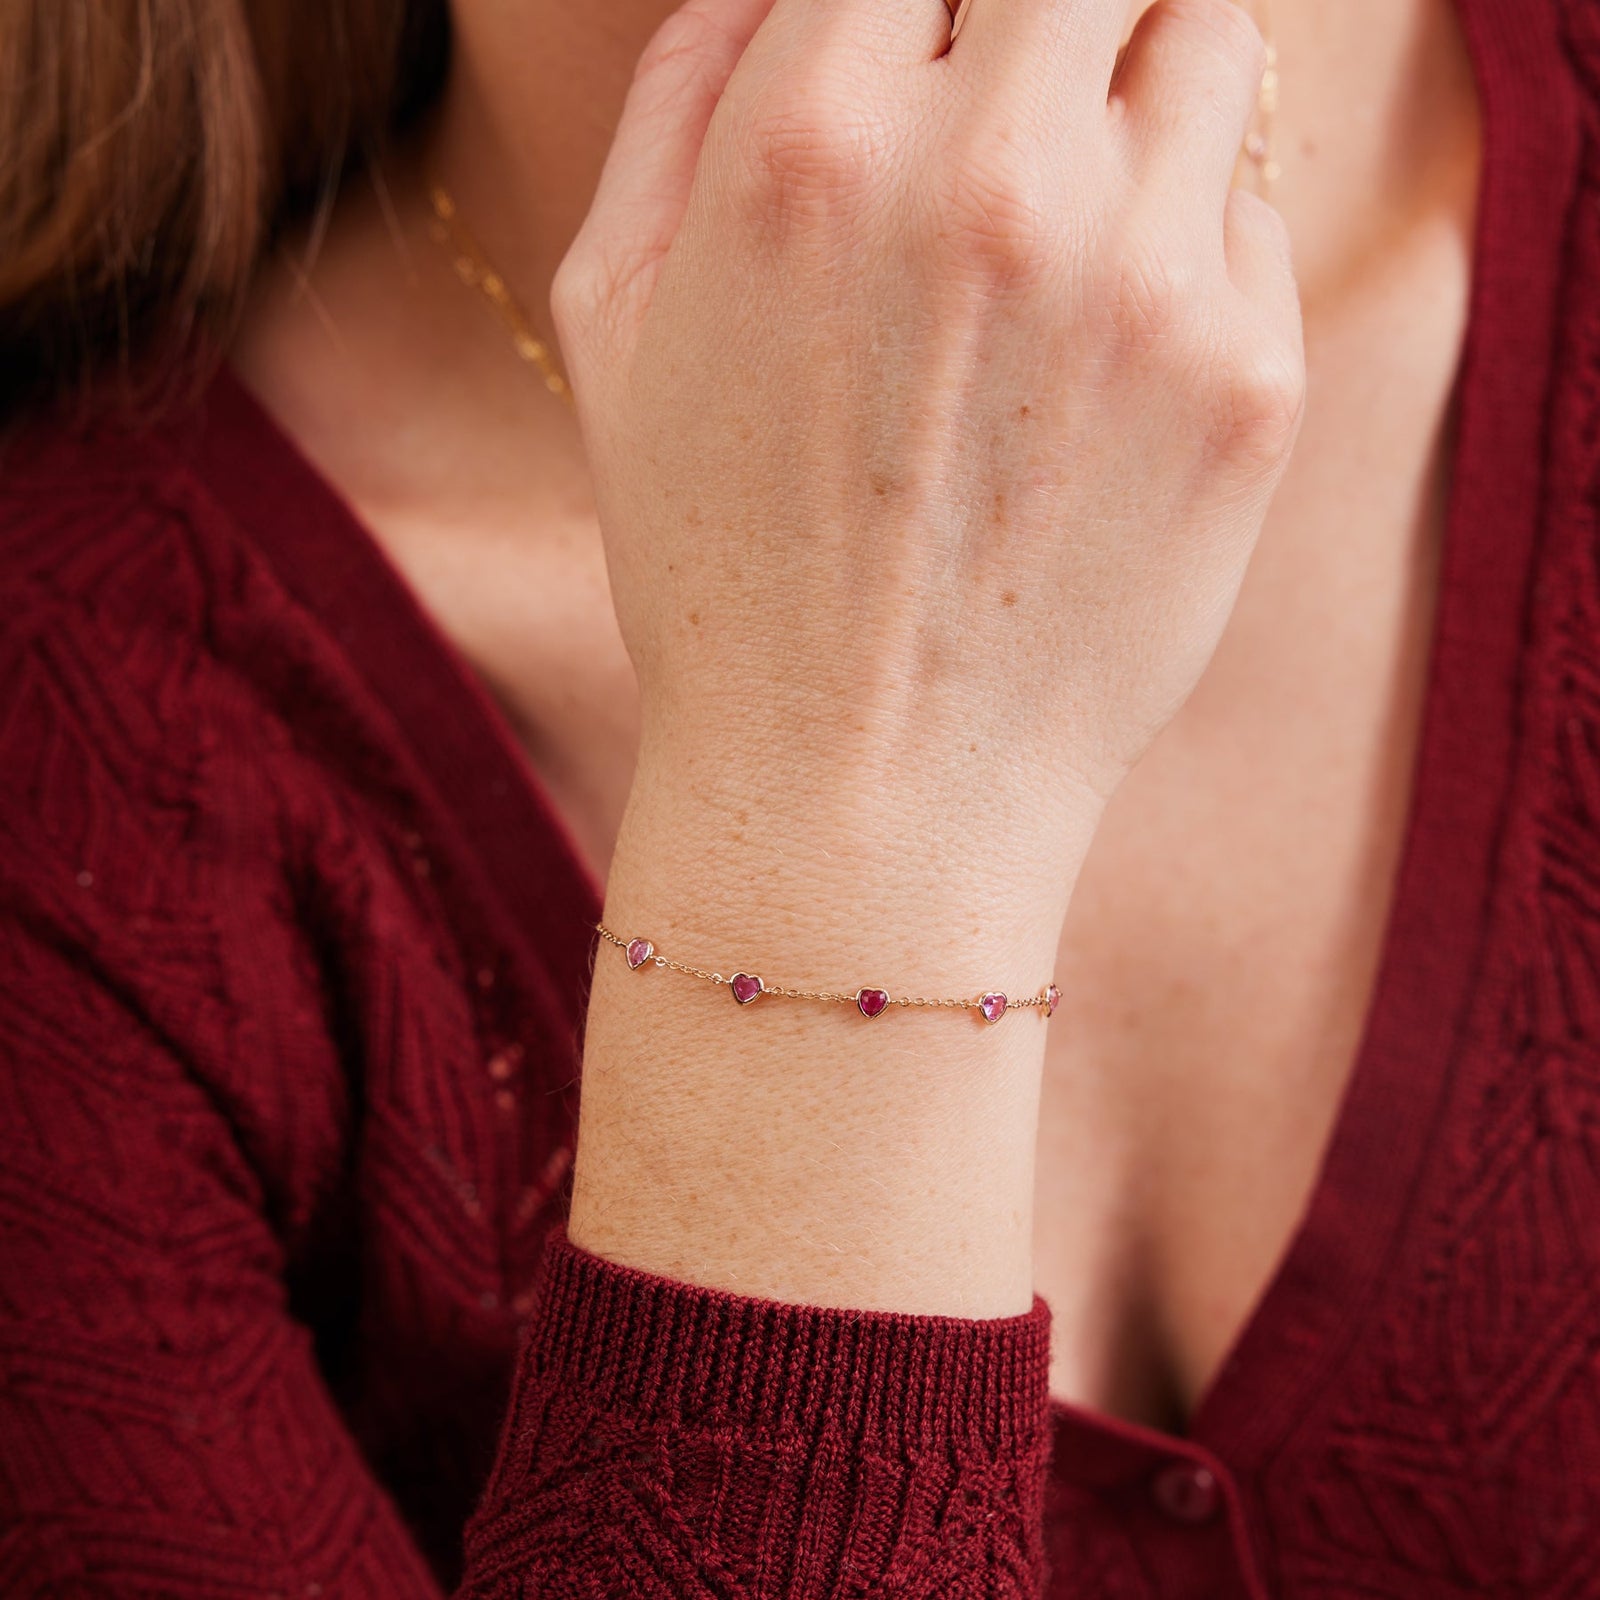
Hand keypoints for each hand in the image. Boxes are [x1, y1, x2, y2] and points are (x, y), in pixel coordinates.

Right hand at [553, 0, 1304, 914]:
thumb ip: (680, 96)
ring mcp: (1144, 276)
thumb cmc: (715, 567)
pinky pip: (1252, 221)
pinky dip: (1191, 245)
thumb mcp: (615, 321)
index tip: (924, 58)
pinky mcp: (1249, 382)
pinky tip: (1105, 363)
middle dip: (1047, 13)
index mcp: (817, 138)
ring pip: (1208, 41)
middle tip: (1016, 108)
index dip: (916, 2)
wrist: (858, 791)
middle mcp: (995, 176)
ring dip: (1141, 93)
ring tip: (1068, 222)